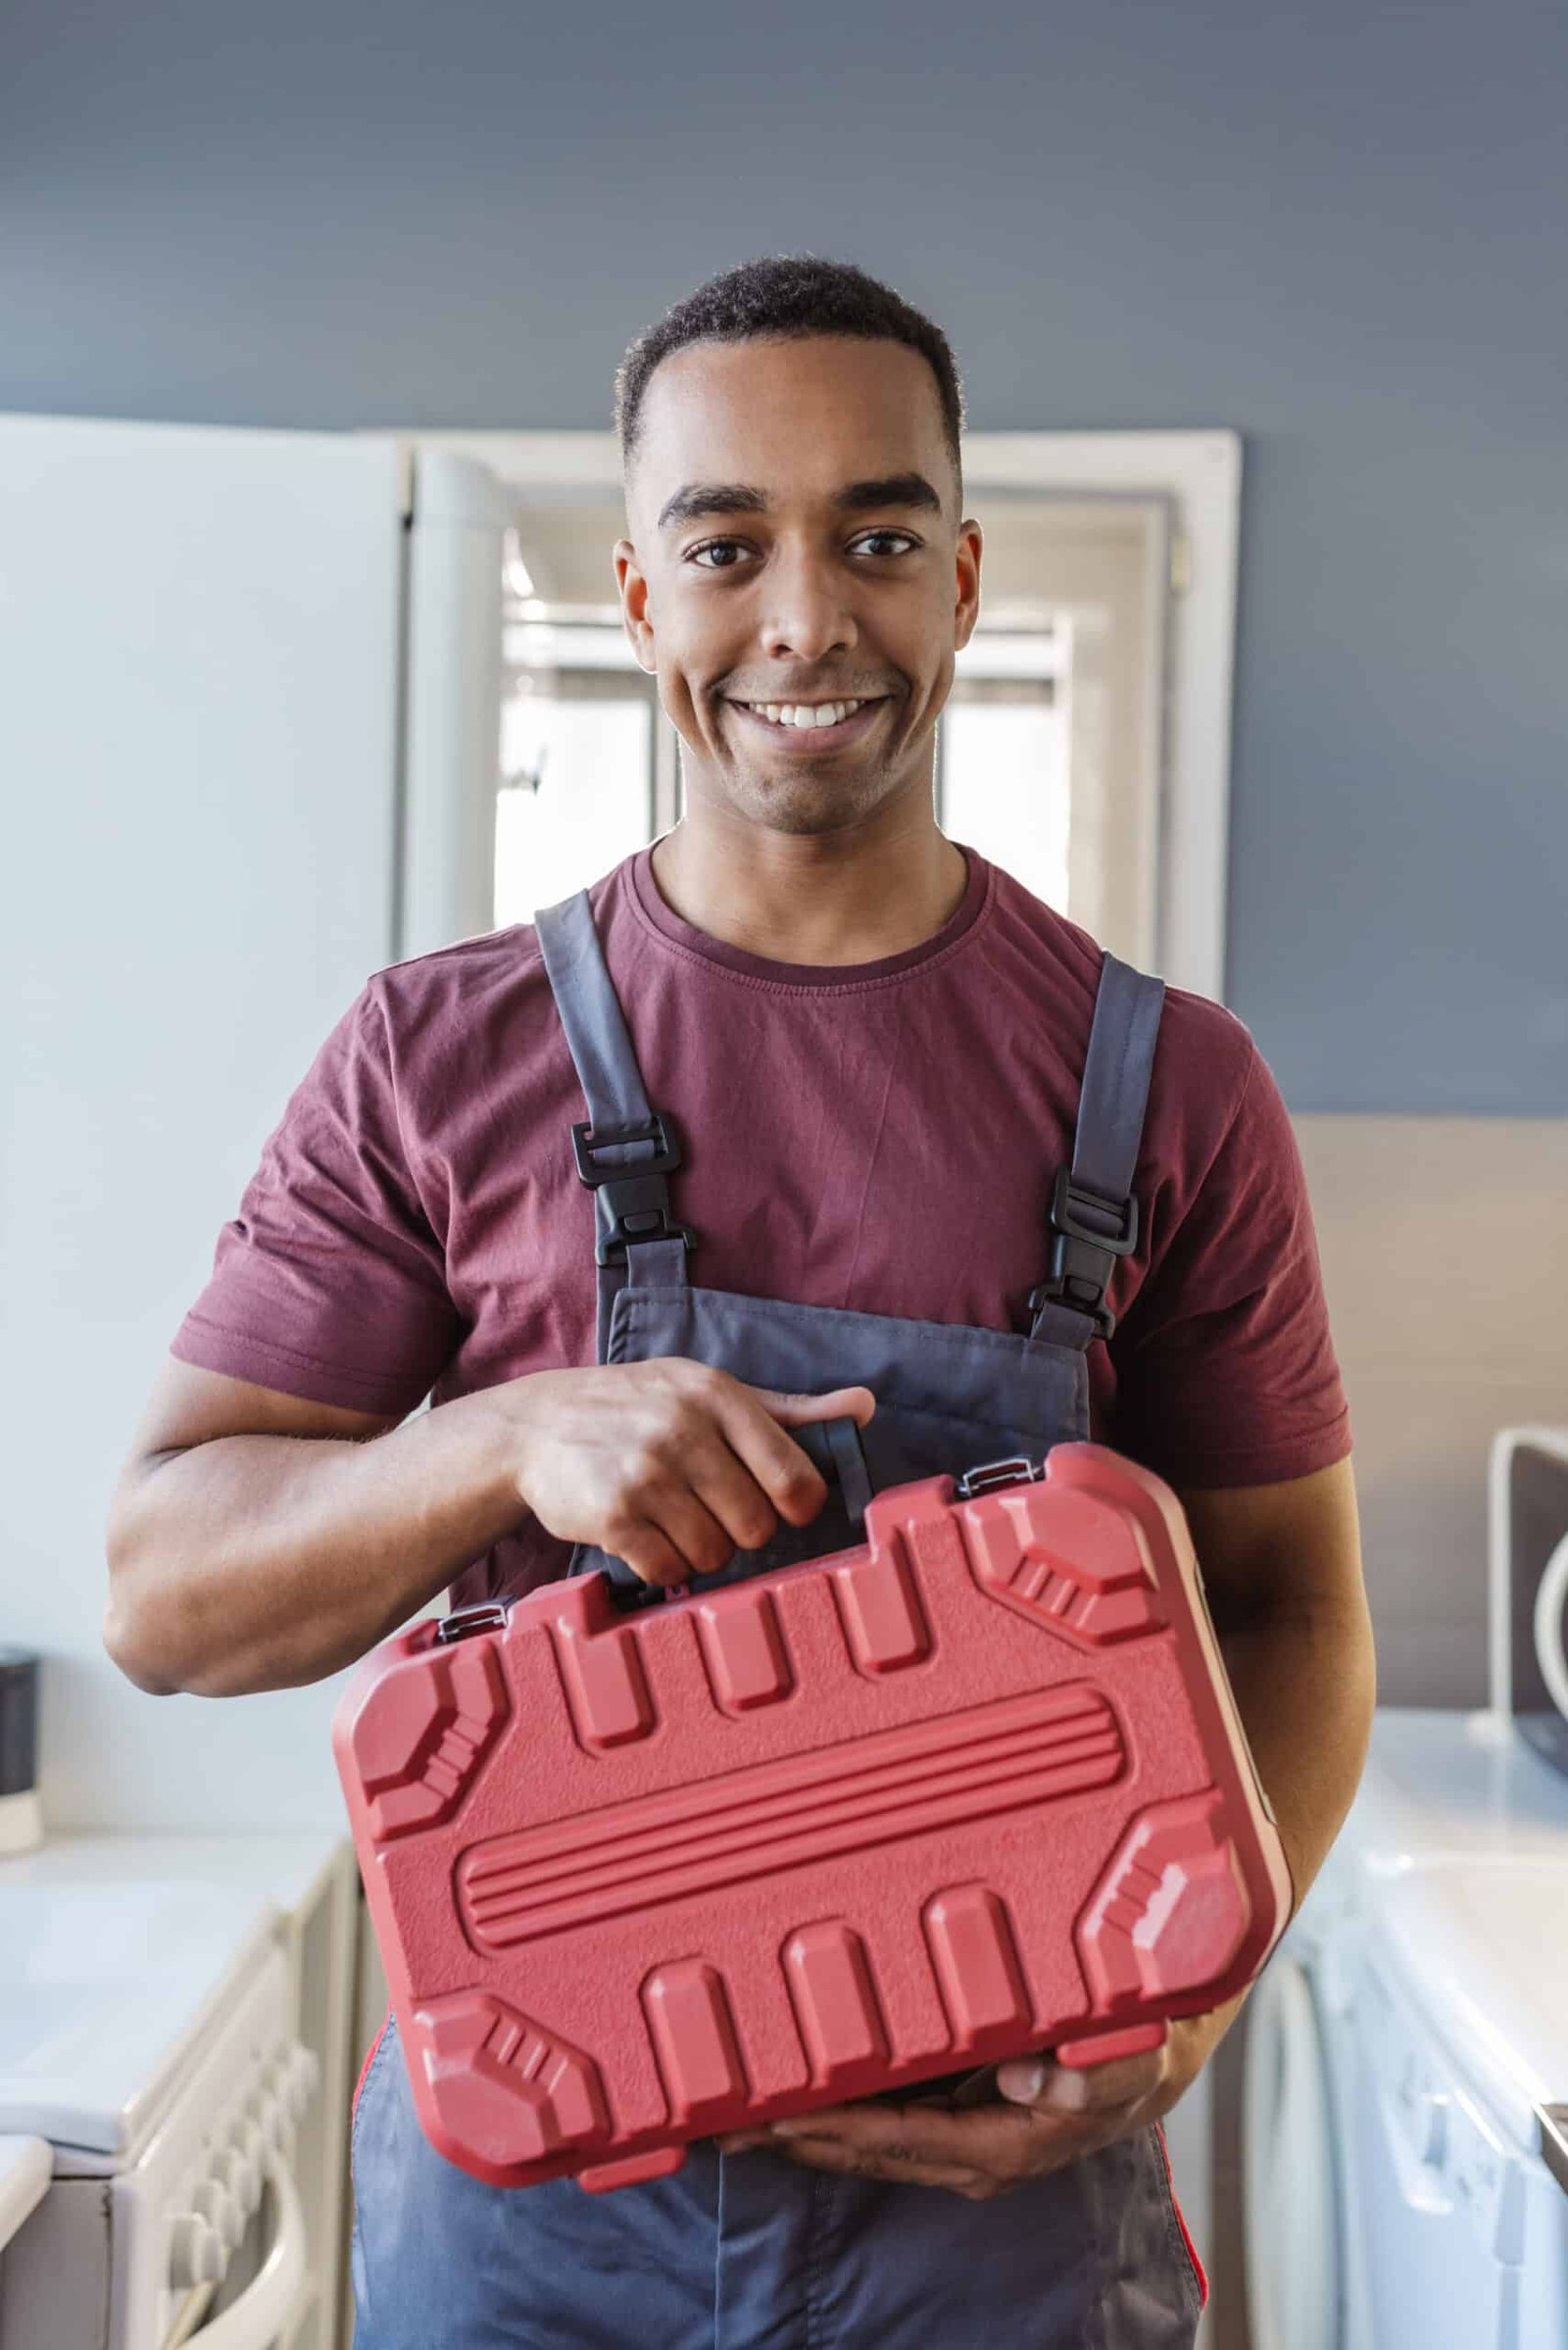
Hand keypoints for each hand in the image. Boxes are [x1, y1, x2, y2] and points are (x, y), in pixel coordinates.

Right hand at [503, 1358, 875, 1590]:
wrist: (536, 1425)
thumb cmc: (638, 1408)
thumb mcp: (708, 1392)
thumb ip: (789, 1411)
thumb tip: (864, 1407)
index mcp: (718, 1396)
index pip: (795, 1478)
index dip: (796, 1507)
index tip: (780, 1508)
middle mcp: (683, 1430)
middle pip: (757, 1526)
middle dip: (740, 1532)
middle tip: (712, 1513)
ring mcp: (646, 1473)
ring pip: (714, 1553)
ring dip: (700, 1551)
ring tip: (674, 1521)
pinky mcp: (612, 1514)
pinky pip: (668, 1570)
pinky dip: (662, 1566)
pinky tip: (644, 1537)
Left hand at [715, 2012, 1228, 2199]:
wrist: (1167, 2046)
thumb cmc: (1145, 2044)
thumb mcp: (1133, 2055)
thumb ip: (1087, 2069)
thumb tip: (1026, 2073)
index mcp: (1006, 2142)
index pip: (898, 2139)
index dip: (833, 2129)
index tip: (774, 2115)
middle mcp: (974, 2149)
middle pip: (866, 2149)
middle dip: (792, 2140)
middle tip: (716, 2124)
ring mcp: (963, 2136)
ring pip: (867, 2139)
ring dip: (801, 2130)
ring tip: (732, 2116)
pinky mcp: (959, 2114)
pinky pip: (884, 2118)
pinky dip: (833, 2111)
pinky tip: (792, 2097)